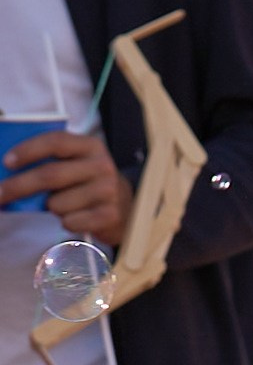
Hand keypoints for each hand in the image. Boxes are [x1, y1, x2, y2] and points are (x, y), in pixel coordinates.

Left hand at [4, 126, 132, 245]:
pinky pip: (70, 221)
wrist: (128, 208)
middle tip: (0, 194)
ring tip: (62, 206)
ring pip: (57, 203)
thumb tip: (10, 169)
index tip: (7, 162)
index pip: (55, 142)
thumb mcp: (78, 163)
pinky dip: (65, 222)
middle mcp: (102, 165)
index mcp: (90, 146)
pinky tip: (76, 218)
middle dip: (19, 186)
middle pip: (51, 175)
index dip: (28, 151)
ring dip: (50, 208)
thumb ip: (53, 160)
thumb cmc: (90, 183)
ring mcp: (108, 191)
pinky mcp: (109, 215)